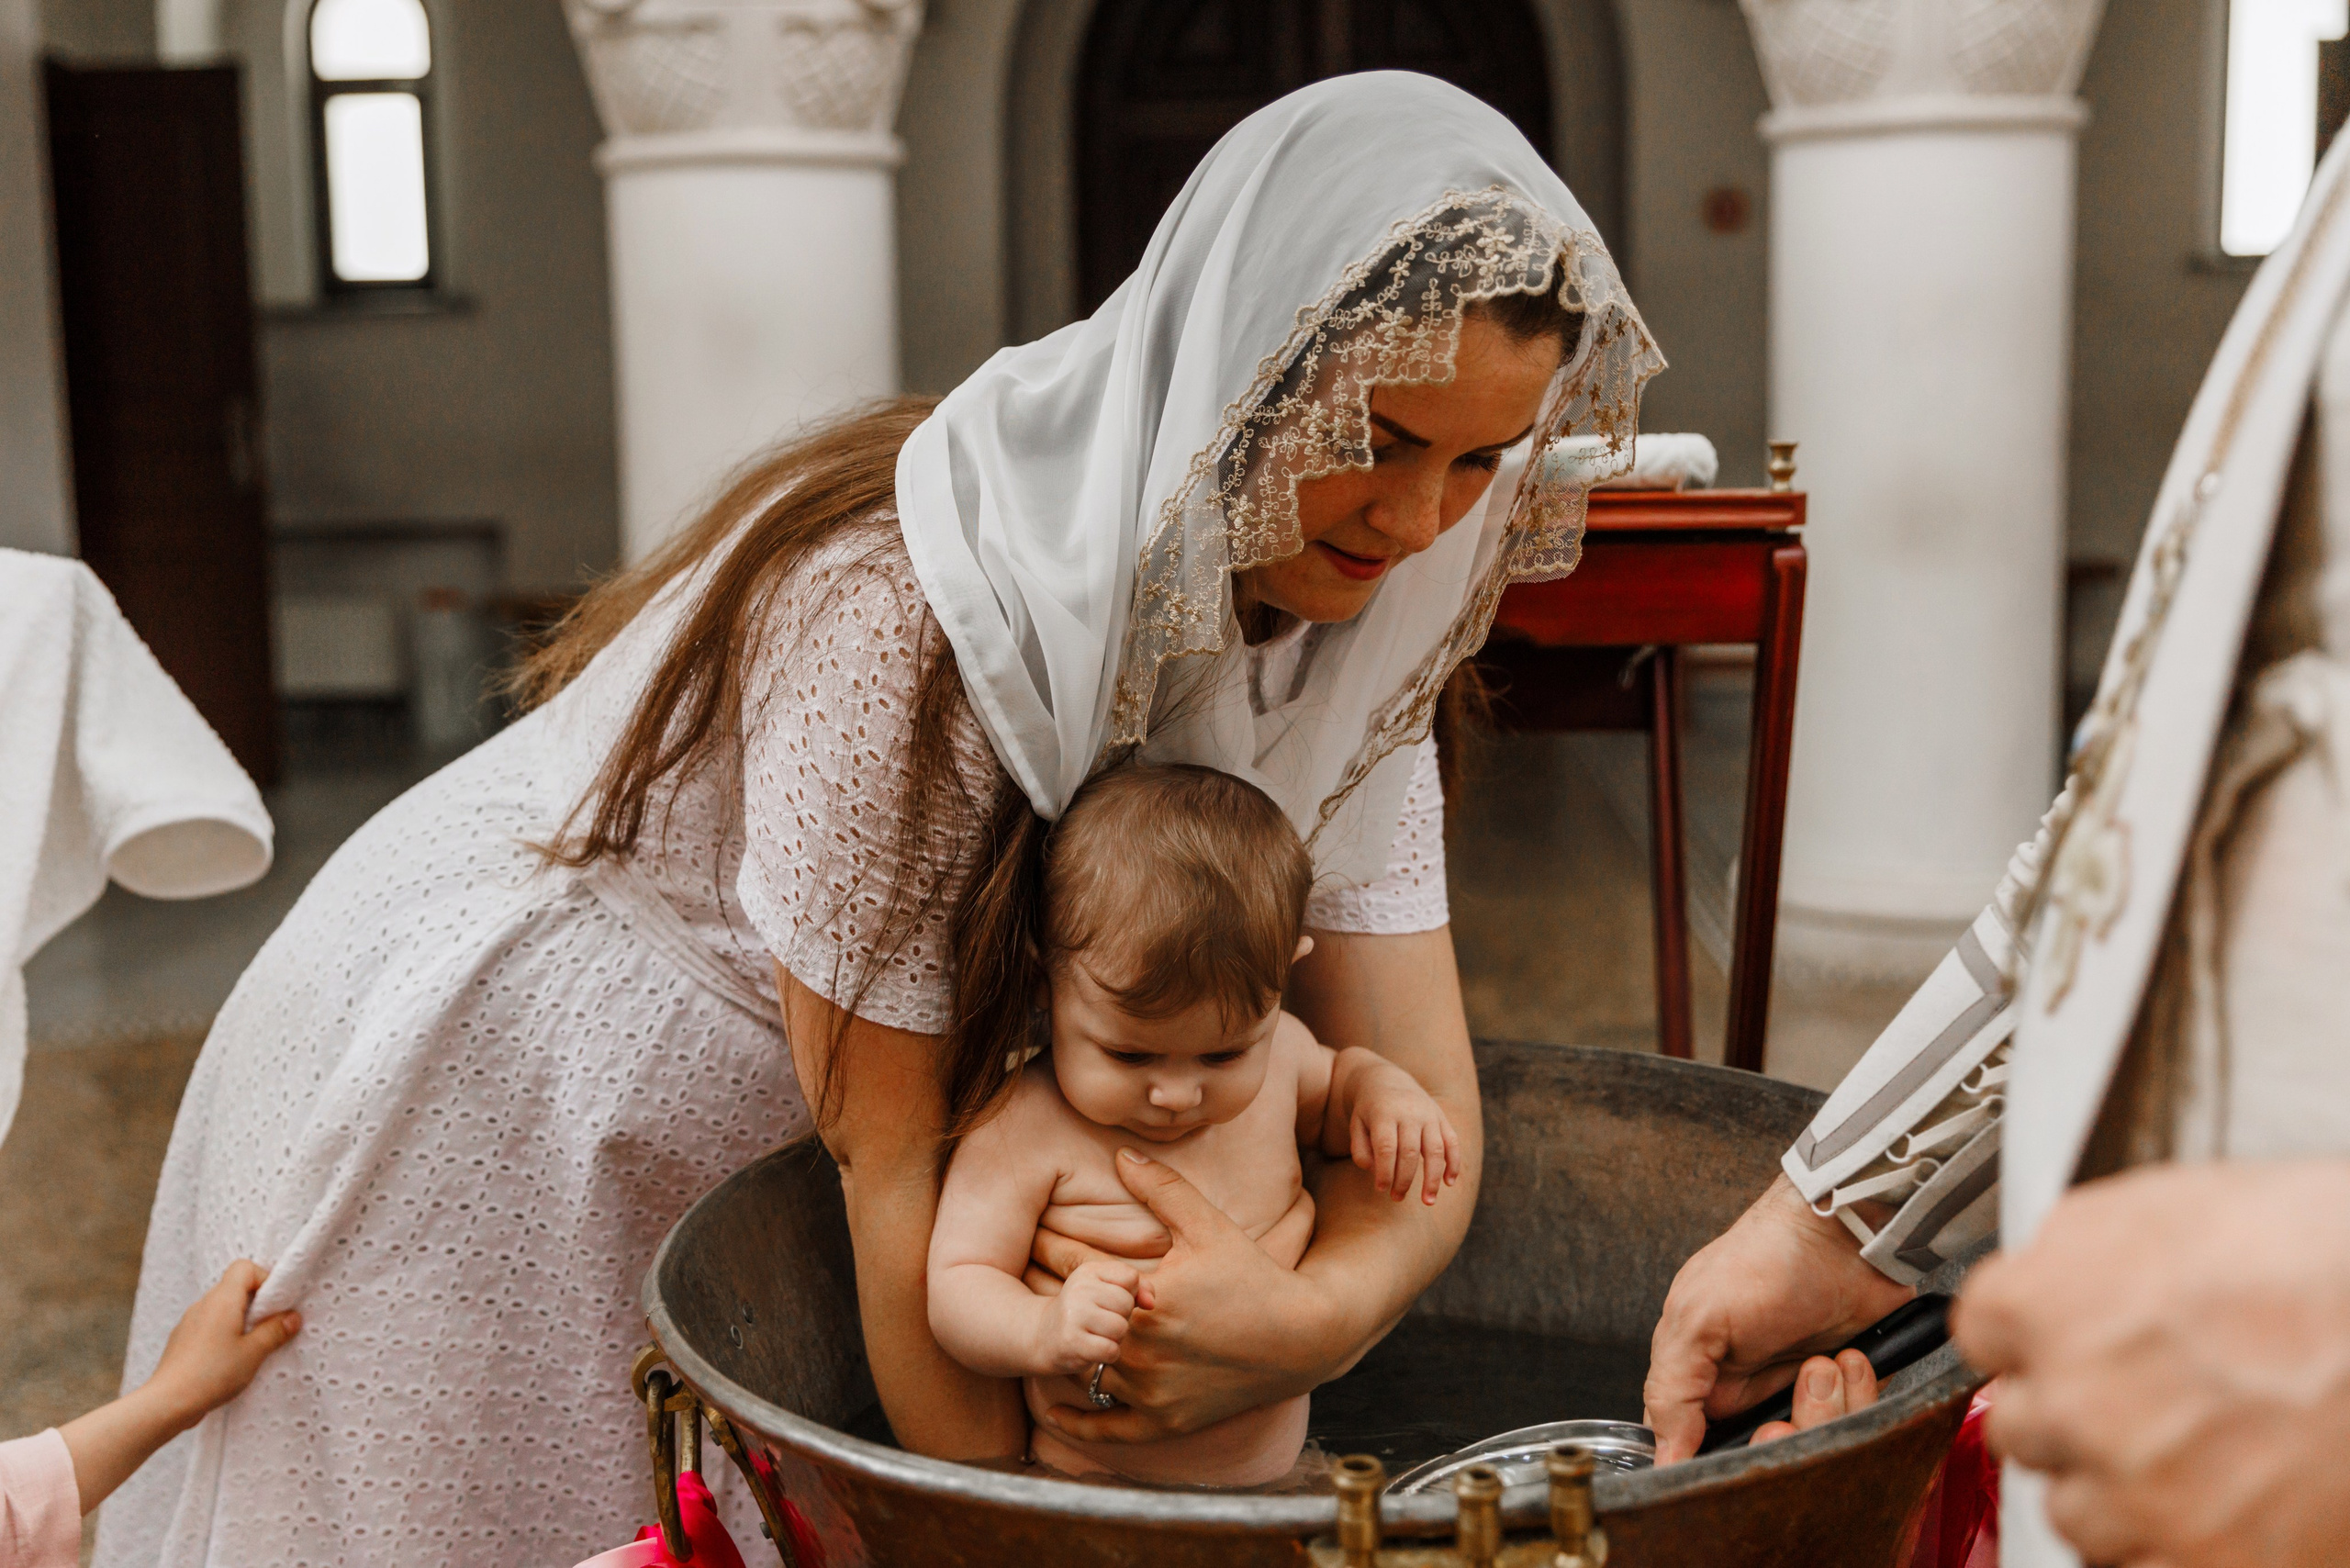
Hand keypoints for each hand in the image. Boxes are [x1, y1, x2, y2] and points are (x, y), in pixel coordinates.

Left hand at [62, 1260, 299, 1512]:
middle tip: (278, 1326)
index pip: (247, 1267)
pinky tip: (235, 1365)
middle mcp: (202, 1307)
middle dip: (259, 1303)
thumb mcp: (253, 1354)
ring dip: (244, 1323)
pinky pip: (212, 1330)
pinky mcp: (182, 1347)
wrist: (163, 1409)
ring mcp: (189, 1327)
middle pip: (236, 1287)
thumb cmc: (207, 1379)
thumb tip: (293, 1317)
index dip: (268, 1278)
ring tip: (260, 1349)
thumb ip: (276, 1332)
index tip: (283, 1302)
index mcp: (221, 1299)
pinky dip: (227, 1339)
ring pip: (224, 1311)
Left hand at [1032, 1148, 1340, 1443]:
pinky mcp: (1165, 1421)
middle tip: (1022, 1286)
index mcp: (1147, 1300)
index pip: (1080, 1276)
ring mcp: (1152, 1391)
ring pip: (1085, 1370)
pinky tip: (1054, 1410)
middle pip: (1075, 1325)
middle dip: (1055, 1303)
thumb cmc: (1252, 1275)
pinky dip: (1078, 1422)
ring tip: (1040, 1330)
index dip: (1055, 1254)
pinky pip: (1108, 1428)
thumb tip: (1120, 1154)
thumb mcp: (1208, 1225)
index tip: (1038, 1240)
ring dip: (1067, 1350)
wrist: (1299, 1338)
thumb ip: (1162, 1189)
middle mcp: (1143, 1350)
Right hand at [1040, 1259, 1151, 1373]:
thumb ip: (1138, 1288)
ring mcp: (1073, 1315)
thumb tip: (1151, 1302)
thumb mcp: (1107, 1290)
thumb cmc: (1085, 1312)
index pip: (1131, 1278)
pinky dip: (1109, 1354)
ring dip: (1115, 1337)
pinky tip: (1094, 1350)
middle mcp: (1078, 1289)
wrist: (1044, 1336)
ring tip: (1098, 1335)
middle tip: (1101, 1322)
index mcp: (1088, 1271)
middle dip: (1121, 1317)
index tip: (1110, 1301)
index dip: (1129, 1294)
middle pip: (1126, 1303)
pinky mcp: (1072, 1342)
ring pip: (1120, 1327)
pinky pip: (1111, 1350)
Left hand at [1348, 1069, 1461, 1204]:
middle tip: (1396, 1198)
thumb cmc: (1369, 1110)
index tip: (1380, 1189)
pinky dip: (1453, 1164)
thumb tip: (1375, 1171)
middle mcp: (1409, 1113)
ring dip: (1432, 1179)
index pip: (1386, 1147)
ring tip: (1428, 1201)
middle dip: (1404, 1180)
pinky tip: (1449, 1183)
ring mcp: (1429, 1115)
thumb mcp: (1356, 1124)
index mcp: (1384, 1113)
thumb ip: (1360, 1149)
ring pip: (1435, 1150)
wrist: (1386, 1079)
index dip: (1384, 1172)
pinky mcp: (1442, 1118)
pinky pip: (1453, 1143)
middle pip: (1410, 1152)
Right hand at [1644, 1175, 1913, 1462]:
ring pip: (1815, 1446)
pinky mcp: (1853, 1392)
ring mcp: (1805, 1395)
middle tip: (1783, 1412)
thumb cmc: (1763, 1262)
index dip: (1714, 1464)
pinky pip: (1860, 1426)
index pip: (1695, 1452)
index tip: (1738, 1449)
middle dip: (1780, 1438)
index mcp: (1703, 1380)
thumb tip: (1663, 1461)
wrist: (1844, 1232)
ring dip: (1824, 1408)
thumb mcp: (1697, 1320)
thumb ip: (1671, 1391)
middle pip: (1765, 1458)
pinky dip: (1859, 1393)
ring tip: (1822, 1362)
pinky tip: (1850, 1357)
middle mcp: (1753, 1394)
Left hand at [1954, 1160, 2349, 1567]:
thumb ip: (2076, 1252)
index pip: (1982, 1332)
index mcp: (2050, 1304)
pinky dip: (2172, 1547)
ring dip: (2116, 1490)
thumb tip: (2041, 1272)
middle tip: (2144, 1397)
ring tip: (2198, 1452)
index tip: (2056, 1344)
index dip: (2029, 1336)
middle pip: (2022, 1424)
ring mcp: (2137, 1492)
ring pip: (2075, 1511)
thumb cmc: (2319, 1256)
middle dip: (2070, 1413)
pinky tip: (2224, 1505)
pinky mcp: (2203, 1562)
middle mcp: (2077, 1401)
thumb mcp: (2168, 1207)